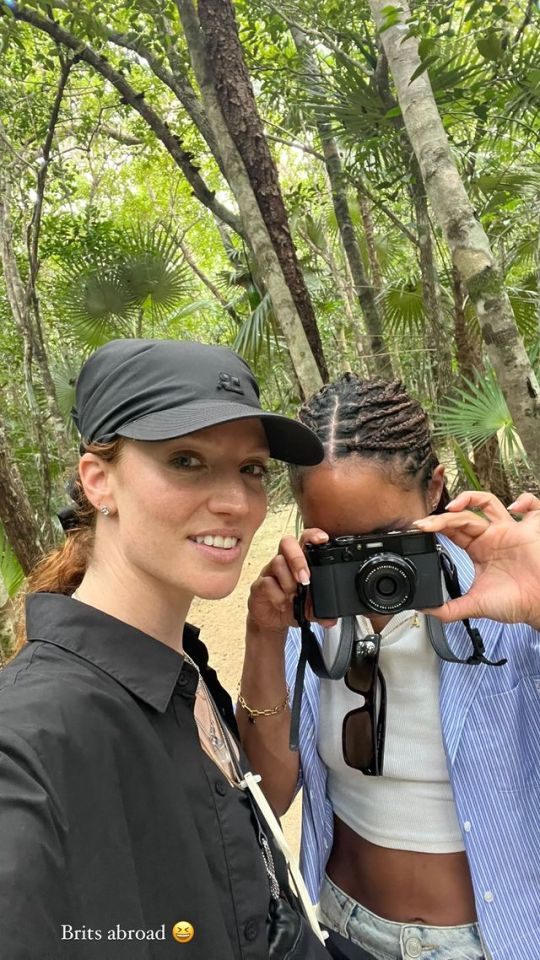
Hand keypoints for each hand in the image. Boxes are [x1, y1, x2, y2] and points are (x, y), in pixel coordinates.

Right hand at [247, 528, 336, 633]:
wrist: (273, 620)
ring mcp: (270, 571)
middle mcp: (284, 561)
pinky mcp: (259, 585)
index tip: (323, 539)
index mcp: (299, 561)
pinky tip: (282, 604)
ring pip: (277, 562)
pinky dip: (277, 595)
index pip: (305, 539)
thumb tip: (331, 619)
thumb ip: (322, 610)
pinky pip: (267, 582)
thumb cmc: (292, 605)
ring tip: (293, 596)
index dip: (313, 535)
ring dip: (288, 582)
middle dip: (297, 559)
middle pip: (287, 543)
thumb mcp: (311, 608)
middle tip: (305, 578)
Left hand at [412, 490, 539, 627]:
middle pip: (463, 516)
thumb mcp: (476, 605)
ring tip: (453, 506)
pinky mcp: (530, 530)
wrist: (539, 608)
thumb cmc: (515, 603)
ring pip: (488, 503)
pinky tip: (513, 508)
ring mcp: (510, 530)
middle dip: (443, 518)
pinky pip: (532, 507)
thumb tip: (426, 610)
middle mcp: (492, 536)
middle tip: (426, 525)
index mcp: (479, 549)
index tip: (419, 528)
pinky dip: (525, 501)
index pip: (453, 530)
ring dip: (470, 498)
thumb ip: (450, 609)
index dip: (436, 526)